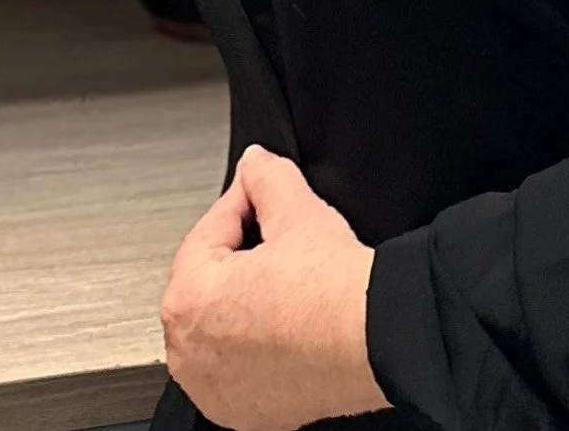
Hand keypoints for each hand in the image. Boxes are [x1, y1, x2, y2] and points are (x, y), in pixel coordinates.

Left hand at [159, 147, 385, 430]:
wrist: (381, 342)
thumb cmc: (335, 295)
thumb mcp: (295, 209)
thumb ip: (264, 175)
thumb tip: (256, 163)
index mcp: (187, 298)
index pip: (207, 232)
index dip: (240, 204)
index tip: (257, 192)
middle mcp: (191, 352)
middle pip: (209, 280)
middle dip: (240, 254)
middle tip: (276, 240)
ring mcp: (216, 389)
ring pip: (221, 323)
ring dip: (245, 299)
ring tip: (284, 282)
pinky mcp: (247, 416)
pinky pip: (238, 365)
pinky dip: (255, 343)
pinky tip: (285, 322)